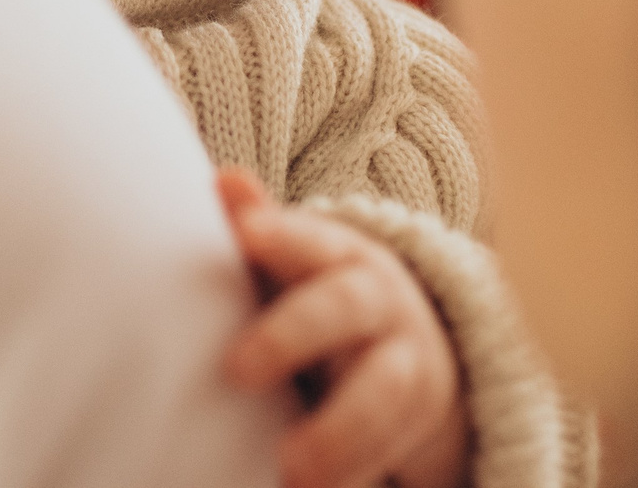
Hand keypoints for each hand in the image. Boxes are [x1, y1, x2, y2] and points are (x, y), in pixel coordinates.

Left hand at [219, 169, 469, 487]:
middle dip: (291, 336)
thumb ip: (261, 227)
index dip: (282, 234)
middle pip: (344, 308)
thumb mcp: (296, 262)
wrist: (413, 347)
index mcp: (342, 256)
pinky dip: (354, 475)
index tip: (247, 234)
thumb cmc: (323, 298)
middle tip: (234, 371)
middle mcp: (380, 304)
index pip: (312, 238)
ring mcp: (405, 364)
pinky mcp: (415, 423)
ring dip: (337, 435)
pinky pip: (392, 451)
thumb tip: (222, 179)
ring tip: (289, 472)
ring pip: (384, 393)